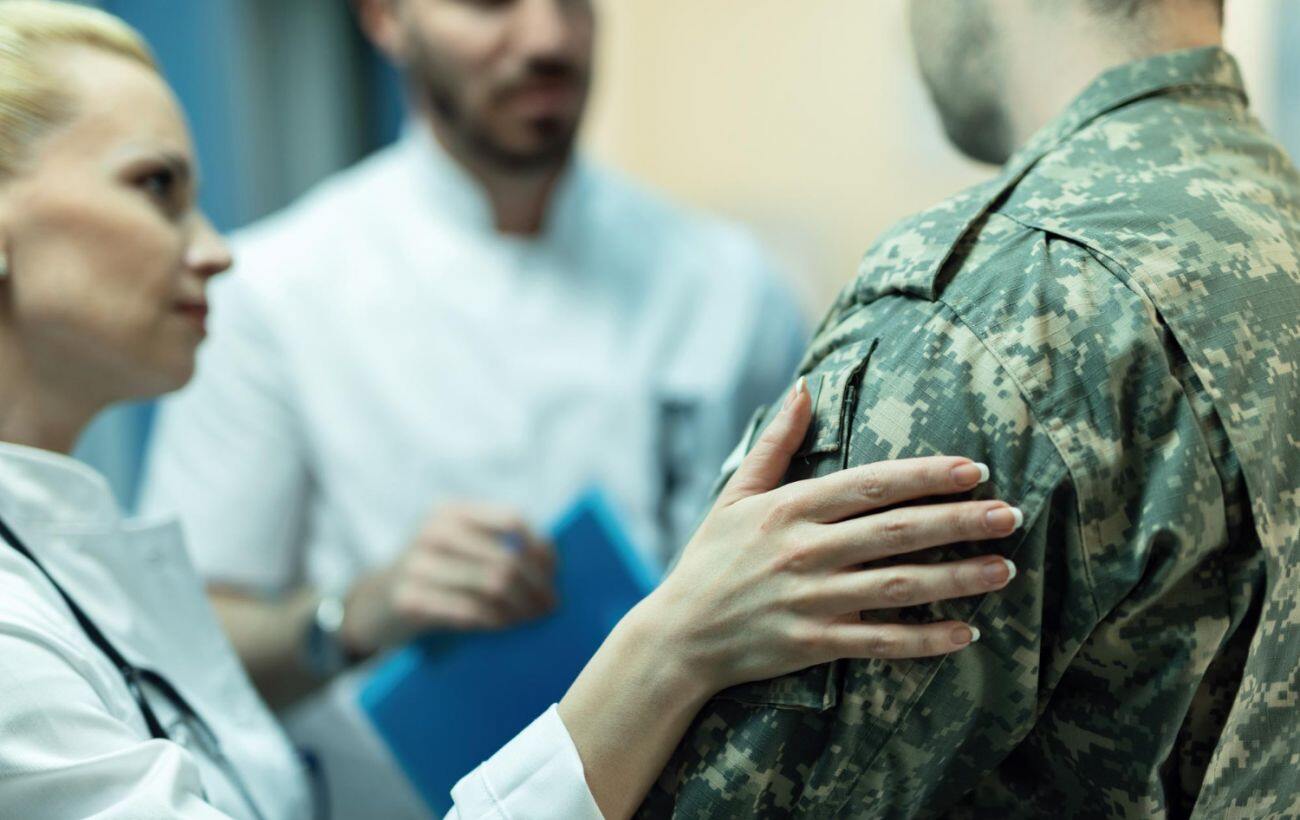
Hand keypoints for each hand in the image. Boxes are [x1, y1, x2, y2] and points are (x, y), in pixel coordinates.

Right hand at [340, 503, 556, 654]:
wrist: (373, 604)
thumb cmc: (434, 573)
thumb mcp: (458, 546)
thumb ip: (496, 544)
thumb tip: (551, 560)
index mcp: (451, 511)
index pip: (511, 520)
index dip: (539, 547)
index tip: (554, 572)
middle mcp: (433, 531)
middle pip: (507, 557)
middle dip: (536, 585)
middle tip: (551, 605)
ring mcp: (417, 564)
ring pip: (493, 584)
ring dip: (521, 606)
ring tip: (533, 617)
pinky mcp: (409, 599)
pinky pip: (469, 610)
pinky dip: (496, 620)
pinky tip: (505, 625)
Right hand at [643, 377, 1020, 694]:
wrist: (679, 636)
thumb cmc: (711, 559)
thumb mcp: (735, 495)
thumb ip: (775, 443)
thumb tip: (803, 387)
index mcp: (789, 509)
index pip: (870, 485)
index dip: (925, 477)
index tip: (973, 470)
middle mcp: (804, 551)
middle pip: (896, 532)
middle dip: (958, 522)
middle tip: (1010, 515)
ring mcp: (811, 600)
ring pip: (897, 587)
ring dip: (956, 578)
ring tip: (1004, 569)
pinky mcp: (813, 644)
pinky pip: (880, 642)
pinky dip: (924, 641)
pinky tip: (966, 633)